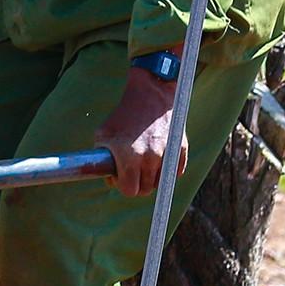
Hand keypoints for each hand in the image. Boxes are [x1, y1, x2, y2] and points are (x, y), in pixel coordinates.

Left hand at [95, 58, 180, 197]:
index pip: (129, 190)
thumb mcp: (104, 135)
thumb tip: (111, 181)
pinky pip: (174, 173)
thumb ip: (103, 160)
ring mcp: (167, 154)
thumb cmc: (123, 116)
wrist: (150, 95)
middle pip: (145, 190)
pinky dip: (166, 168)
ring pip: (159, 183)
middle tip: (132, 169)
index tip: (121, 176)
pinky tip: (157, 153)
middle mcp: (149, 158)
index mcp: (129, 156)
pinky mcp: (181, 150)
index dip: (123, 185)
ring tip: (143, 158)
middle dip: (137, 183)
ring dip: (151, 176)